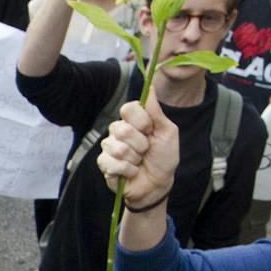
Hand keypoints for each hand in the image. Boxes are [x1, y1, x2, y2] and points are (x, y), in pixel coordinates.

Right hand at [98, 93, 178, 208]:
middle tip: (146, 150)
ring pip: (118, 148)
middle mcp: (118, 131)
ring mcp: (109, 147)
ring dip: (135, 159)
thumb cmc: (163, 157)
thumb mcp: (167, 132)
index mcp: (133, 120)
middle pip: (123, 129)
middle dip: (141, 144)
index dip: (141, 121)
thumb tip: (151, 86)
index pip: (128, 108)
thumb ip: (156, 110)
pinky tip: (131, 172)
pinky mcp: (104, 163)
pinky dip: (128, 171)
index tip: (151, 130)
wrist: (158, 184)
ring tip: (139, 162)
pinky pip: (112, 163)